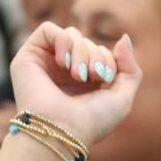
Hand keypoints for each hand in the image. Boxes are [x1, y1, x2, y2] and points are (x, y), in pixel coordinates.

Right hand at [9, 24, 140, 148]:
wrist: (63, 131)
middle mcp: (65, 71)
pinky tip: (63, 63)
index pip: (102, 51)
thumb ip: (130, 69)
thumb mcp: (122, 97)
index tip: (105, 79)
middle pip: (88, 42)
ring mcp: (47, 62)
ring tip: (78, 75)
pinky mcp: (30, 56)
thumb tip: (124, 37)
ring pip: (71, 34)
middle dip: (97, 56)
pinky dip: (63, 41)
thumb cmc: (92, 121)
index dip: (109, 60)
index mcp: (86, 81)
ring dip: (82, 51)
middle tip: (93, 77)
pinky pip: (49, 29)